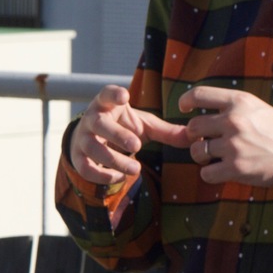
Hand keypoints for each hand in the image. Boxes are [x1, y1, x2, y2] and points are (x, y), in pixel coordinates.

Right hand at [68, 85, 190, 182]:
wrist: (91, 139)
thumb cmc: (121, 127)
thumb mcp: (143, 125)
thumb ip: (166, 132)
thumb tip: (195, 137)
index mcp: (107, 105)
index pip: (106, 94)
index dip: (114, 94)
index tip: (125, 97)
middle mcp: (91, 119)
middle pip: (99, 124)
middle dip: (117, 135)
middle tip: (137, 146)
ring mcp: (82, 138)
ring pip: (93, 148)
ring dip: (114, 160)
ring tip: (135, 169)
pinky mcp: (77, 157)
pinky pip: (85, 168)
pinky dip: (102, 175)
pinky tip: (119, 178)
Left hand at [178, 85, 272, 187]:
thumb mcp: (256, 109)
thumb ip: (228, 109)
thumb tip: (192, 118)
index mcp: (240, 101)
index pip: (200, 94)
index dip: (186, 101)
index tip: (184, 108)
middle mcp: (234, 121)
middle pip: (193, 127)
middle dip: (196, 136)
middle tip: (209, 140)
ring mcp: (234, 145)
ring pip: (196, 151)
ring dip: (202, 156)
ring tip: (217, 156)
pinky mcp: (235, 168)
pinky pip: (205, 173)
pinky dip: (211, 174)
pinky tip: (223, 170)